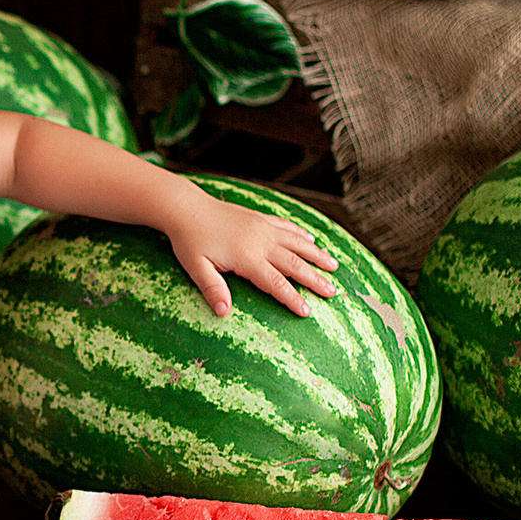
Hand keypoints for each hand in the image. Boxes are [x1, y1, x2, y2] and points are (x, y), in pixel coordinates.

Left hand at [160, 187, 339, 318]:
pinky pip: (286, 226)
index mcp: (246, 257)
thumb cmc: (189, 240)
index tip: (308, 311)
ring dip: (316, 255)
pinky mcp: (259, 217)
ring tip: (334, 266)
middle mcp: (260, 241)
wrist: (186, 207)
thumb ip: (212, 289)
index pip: (275, 283)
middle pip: (294, 263)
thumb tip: (224, 313)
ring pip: (296, 242)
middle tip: (333, 292)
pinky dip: (301, 234)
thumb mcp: (195, 267)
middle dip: (315, 278)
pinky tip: (311, 240)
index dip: (293, 298)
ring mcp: (262, 227)